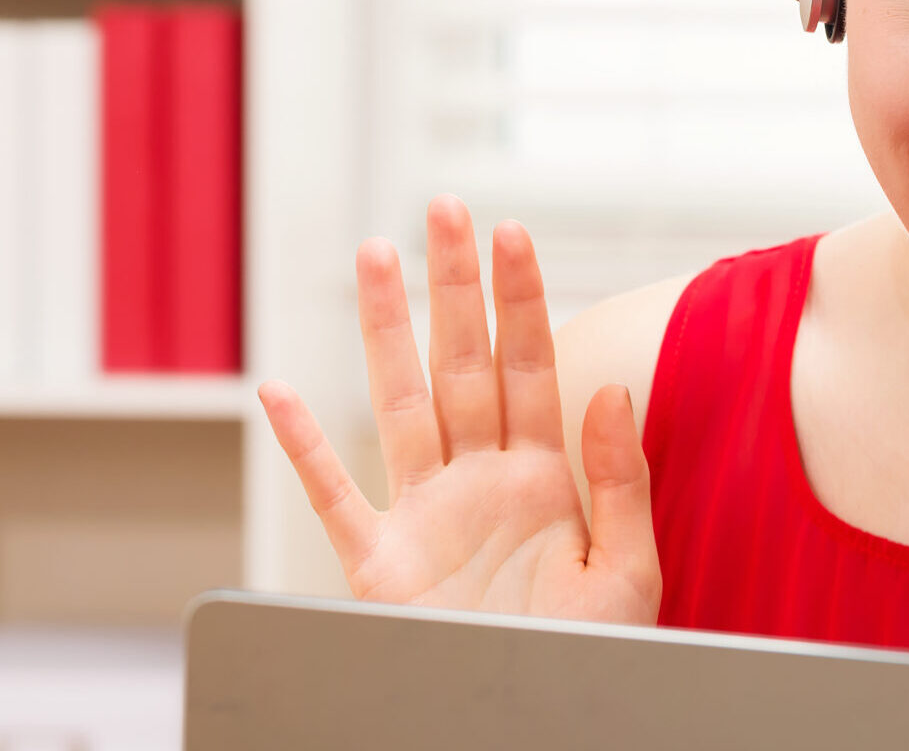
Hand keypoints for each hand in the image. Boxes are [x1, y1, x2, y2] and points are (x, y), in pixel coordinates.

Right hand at [257, 195, 660, 624]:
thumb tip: (612, 386)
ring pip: (400, 404)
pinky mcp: (379, 567)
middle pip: (462, 364)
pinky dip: (303, 448)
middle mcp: (478, 483)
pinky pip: (334, 497)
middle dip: (452, 288)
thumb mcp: (628, 572)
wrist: (542, 720)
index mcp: (542, 480)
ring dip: (386, 332)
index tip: (510, 230)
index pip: (531, 368)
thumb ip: (619, 480)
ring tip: (374, 255)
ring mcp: (424, 518)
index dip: (520, 299)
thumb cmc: (593, 659)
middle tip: (443, 209)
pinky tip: (279, 393)